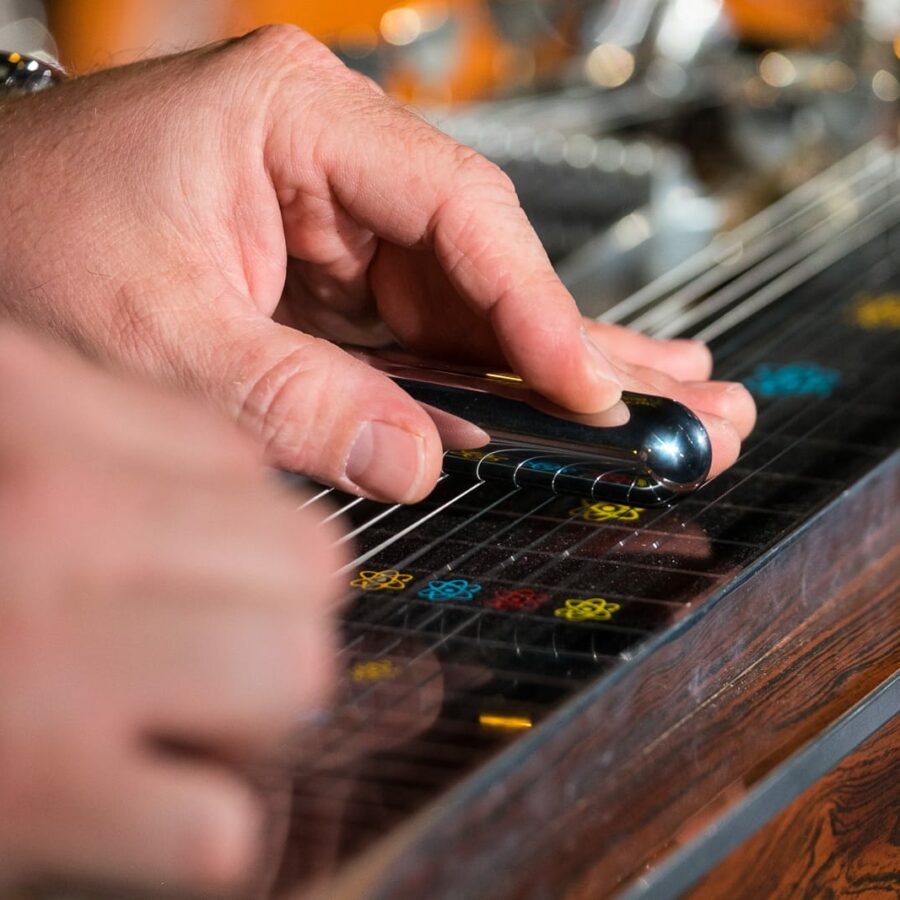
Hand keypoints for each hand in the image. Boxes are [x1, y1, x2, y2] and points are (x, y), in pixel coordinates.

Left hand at [0, 27, 753, 502]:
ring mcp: (332, 221)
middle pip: (487, 261)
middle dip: (584, 343)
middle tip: (692, 396)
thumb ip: (294, 402)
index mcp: (295, 118)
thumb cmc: (14, 237)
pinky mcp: (322, 277)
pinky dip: (481, 382)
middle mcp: (330, 162)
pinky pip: (419, 334)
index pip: (458, 214)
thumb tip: (416, 465)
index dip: (536, 312)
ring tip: (663, 407)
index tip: (592, 393)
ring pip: (467, 305)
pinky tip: (558, 403)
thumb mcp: (155, 336)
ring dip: (554, 368)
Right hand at [0, 325, 344, 893]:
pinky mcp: (24, 793)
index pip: (235, 457)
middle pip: (300, 553)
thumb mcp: (1, 445)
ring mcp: (38, 651)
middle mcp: (44, 508)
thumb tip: (227, 491)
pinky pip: (214, 825)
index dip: (235, 524)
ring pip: (292, 667)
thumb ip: (76, 441)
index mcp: (20, 404)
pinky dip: (192, 829)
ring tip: (184, 719)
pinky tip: (131, 812)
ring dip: (257, 707)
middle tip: (210, 643)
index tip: (198, 567)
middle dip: (275, 606)